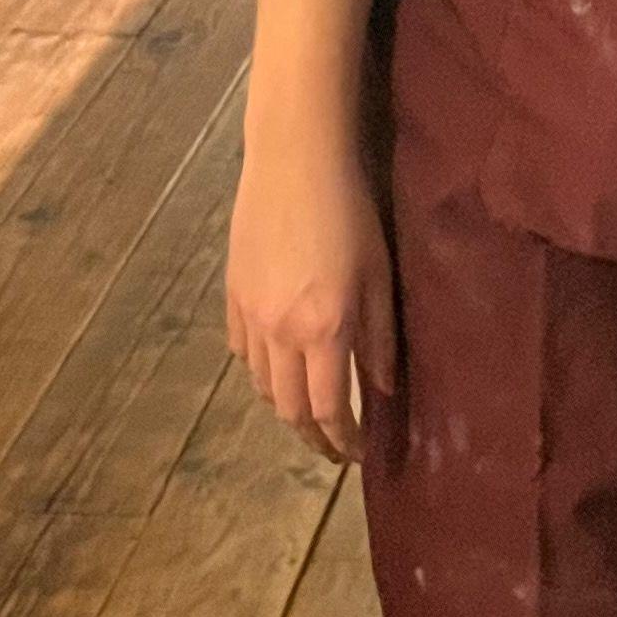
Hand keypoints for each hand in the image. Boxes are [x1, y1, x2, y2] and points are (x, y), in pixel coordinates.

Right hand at [225, 115, 396, 465]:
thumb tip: (382, 389)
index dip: (342, 440)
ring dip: (286, 407)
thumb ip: (379, 338)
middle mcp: (280, 332)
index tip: (357, 454)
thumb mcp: (379, 277)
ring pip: (261, 385)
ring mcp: (250, 314)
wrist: (295, 162)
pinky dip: (261, 371)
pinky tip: (279, 366)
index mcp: (323, 330)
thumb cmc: (350, 213)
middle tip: (333, 444)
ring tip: (309, 410)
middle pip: (289, 409)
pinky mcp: (233, 294)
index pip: (329, 409)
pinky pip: (243, 352)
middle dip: (312, 436)